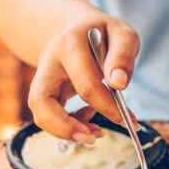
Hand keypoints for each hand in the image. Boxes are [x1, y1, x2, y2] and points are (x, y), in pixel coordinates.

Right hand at [28, 13, 139, 142]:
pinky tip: (90, 118)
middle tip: (92, 138)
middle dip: (66, 127)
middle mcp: (48, 61)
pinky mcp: (46, 93)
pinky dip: (69, 126)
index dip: (107, 106)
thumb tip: (118, 83)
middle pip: (40, 101)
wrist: (83, 29)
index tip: (128, 119)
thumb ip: (123, 54)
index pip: (85, 84)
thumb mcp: (122, 34)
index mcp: (68, 44)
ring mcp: (43, 78)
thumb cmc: (105, 34)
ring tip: (95, 132)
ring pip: (40, 114)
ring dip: (66, 131)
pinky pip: (48, 117)